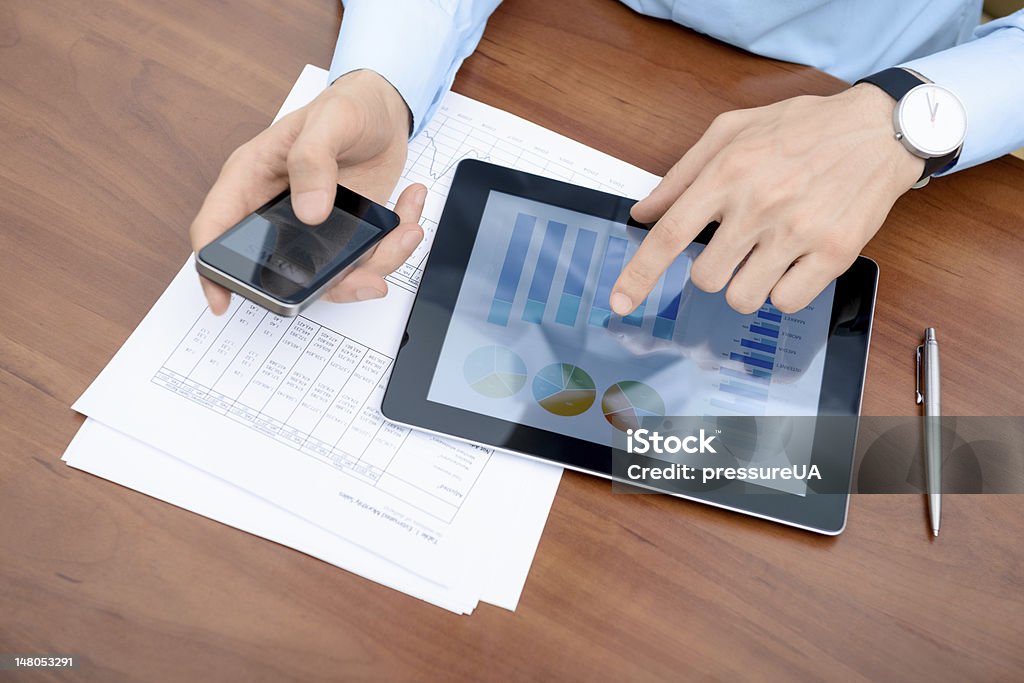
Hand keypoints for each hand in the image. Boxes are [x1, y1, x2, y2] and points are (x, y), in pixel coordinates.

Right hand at [190, 70, 424, 313]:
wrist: (387, 109)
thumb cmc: (346, 105)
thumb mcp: (328, 120)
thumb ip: (312, 159)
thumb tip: (309, 212)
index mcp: (252, 180)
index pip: (216, 229)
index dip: (213, 271)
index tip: (222, 301)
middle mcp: (279, 212)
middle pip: (283, 270)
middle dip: (327, 285)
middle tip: (366, 279)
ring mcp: (316, 229)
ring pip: (333, 275)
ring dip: (376, 265)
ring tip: (407, 232)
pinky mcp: (349, 235)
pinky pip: (368, 260)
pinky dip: (396, 245)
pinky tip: (410, 210)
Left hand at [612, 84, 923, 314]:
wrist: (880, 128)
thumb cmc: (801, 128)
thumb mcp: (732, 130)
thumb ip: (681, 174)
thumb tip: (643, 213)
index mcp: (727, 173)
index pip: (669, 235)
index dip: (638, 274)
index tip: (620, 301)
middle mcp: (759, 204)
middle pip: (705, 277)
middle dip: (713, 269)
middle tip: (738, 245)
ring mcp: (797, 231)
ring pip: (742, 297)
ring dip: (747, 285)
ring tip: (767, 254)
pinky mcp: (834, 253)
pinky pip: (786, 302)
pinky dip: (784, 290)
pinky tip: (794, 262)